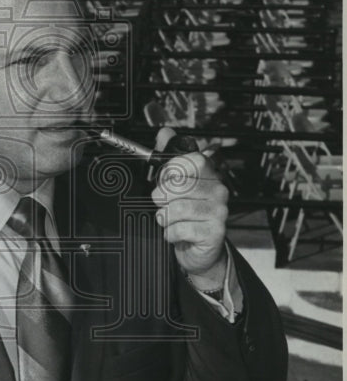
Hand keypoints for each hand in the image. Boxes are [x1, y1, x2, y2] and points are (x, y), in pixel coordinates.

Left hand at [151, 127, 228, 284]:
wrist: (196, 249)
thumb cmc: (184, 214)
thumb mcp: (173, 183)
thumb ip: (168, 156)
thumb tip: (165, 132)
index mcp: (208, 173)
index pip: (190, 160)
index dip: (171, 170)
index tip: (166, 180)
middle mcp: (218, 190)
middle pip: (178, 185)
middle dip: (161, 198)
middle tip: (164, 205)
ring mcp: (219, 211)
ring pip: (177, 209)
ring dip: (165, 218)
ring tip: (169, 220)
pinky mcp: (216, 232)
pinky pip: (181, 229)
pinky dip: (171, 234)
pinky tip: (176, 234)